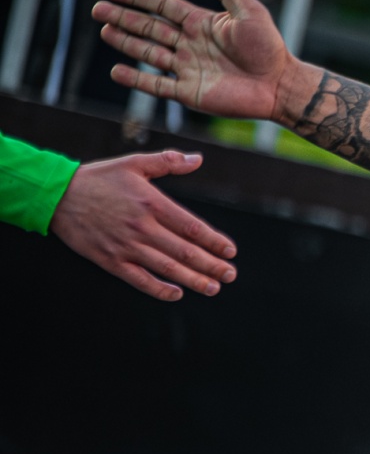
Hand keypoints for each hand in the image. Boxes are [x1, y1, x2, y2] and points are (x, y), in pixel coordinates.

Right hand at [48, 150, 237, 300]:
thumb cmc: (98, 178)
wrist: (55, 195)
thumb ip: (167, 162)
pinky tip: (176, 294)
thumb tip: (198, 159)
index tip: (230, 251)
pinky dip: (159, 289)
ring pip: (166, 268)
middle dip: (211, 265)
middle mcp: (141, 227)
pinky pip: (138, 279)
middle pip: (184, 251)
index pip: (191, 227)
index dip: (214, 241)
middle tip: (230, 275)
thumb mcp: (133, 163)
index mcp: (151, 204)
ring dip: (193, 280)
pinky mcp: (109, 260)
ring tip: (213, 287)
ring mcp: (125, 246)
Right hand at [95, 0, 306, 120]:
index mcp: (202, 23)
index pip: (162, 6)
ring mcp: (188, 68)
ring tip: (105, 31)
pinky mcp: (189, 92)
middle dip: (123, 18)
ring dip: (126, 43)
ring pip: (148, 53)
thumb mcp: (249, 11)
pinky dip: (136, 79)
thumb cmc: (269, 47)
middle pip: (149, 28)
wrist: (279, 85)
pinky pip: (156, 85)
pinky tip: (117, 71)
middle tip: (97, 10)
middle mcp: (190, 44)